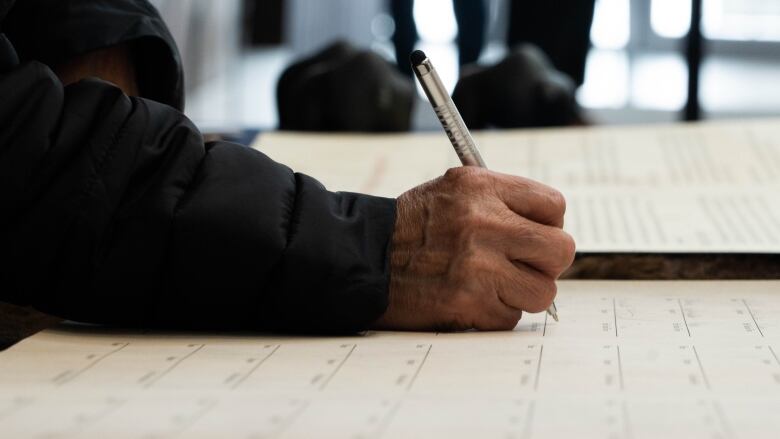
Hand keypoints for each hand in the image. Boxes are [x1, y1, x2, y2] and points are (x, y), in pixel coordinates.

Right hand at [373, 167, 574, 330]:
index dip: (549, 225)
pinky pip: (510, 317)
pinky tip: (470, 299)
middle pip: (560, 250)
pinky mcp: (469, 302)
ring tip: (494, 286)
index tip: (533, 235)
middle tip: (523, 266)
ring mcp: (478, 266)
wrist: (363, 258)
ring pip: (543, 292)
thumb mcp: (453, 190)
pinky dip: (494, 314)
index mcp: (481, 188)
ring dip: (522, 294)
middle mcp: (483, 223)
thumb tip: (550, 227)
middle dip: (545, 263)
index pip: (554, 205)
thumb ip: (501, 200)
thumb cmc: (410, 227)